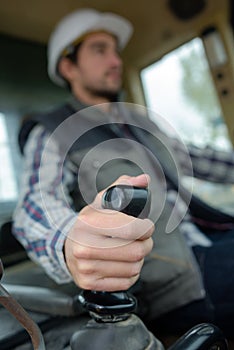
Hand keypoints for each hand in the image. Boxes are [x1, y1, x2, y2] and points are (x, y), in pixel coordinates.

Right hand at [64, 174, 153, 291]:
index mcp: (88, 223)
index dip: (147, 228)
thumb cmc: (89, 223)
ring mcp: (86, 268)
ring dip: (139, 259)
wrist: (68, 246)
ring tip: (131, 250)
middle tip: (143, 239)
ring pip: (134, 268)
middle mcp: (84, 247)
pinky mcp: (89, 283)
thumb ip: (123, 187)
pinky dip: (130, 274)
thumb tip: (144, 179)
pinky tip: (123, 263)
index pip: (131, 229)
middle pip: (136, 251)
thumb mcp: (102, 201)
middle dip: (146, 244)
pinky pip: (125, 282)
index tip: (147, 226)